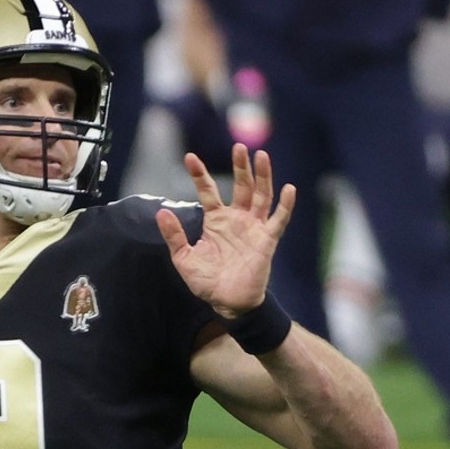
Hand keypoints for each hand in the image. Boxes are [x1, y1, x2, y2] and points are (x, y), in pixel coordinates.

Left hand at [156, 143, 294, 318]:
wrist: (227, 302)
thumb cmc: (206, 281)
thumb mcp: (184, 258)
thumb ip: (174, 236)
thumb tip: (161, 212)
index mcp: (216, 220)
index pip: (208, 191)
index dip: (199, 174)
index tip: (190, 157)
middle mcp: (237, 219)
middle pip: (242, 186)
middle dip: (241, 166)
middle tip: (239, 146)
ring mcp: (254, 227)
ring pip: (261, 195)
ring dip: (262, 176)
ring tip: (261, 156)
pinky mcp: (267, 240)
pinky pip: (278, 220)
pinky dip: (285, 205)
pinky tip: (288, 189)